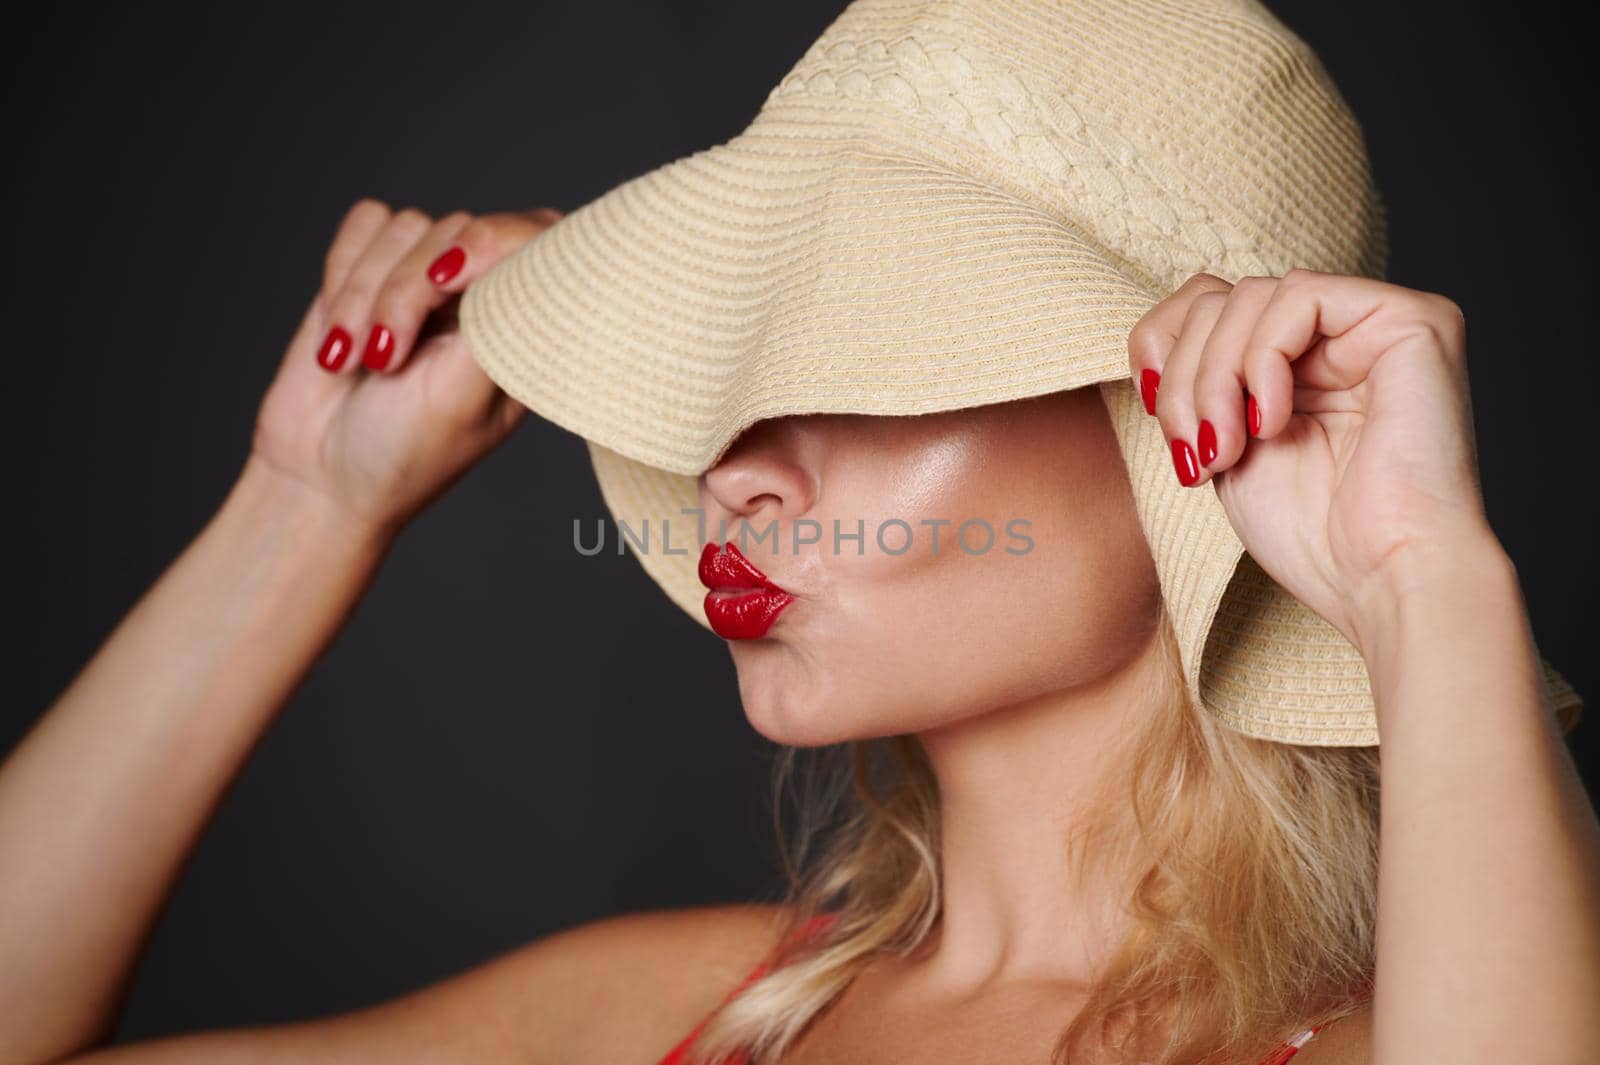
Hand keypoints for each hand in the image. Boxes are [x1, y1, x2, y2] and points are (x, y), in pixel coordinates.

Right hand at [249, 199, 562, 537]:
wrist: (320, 477)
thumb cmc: (406, 453)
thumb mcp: (465, 396)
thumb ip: (496, 319)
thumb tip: (515, 249)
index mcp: (524, 326)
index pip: (539, 237)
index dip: (492, 242)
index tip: (444, 284)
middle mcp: (482, 294)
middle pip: (456, 229)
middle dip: (404, 294)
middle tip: (384, 362)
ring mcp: (427, 279)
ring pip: (404, 227)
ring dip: (363, 295)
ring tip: (359, 361)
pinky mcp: (371, 269)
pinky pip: (365, 223)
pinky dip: (341, 273)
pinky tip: (339, 331)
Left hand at [1127, 268, 1504, 654]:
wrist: (1382, 579)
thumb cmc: (1313, 537)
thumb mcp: (1224, 448)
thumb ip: (1200, 386)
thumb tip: (1155, 344)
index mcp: (1299, 362)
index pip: (1208, 305)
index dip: (1163, 351)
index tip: (1158, 419)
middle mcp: (1341, 333)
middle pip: (1220, 298)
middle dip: (1185, 377)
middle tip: (1196, 450)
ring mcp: (1378, 322)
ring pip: (1251, 294)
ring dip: (1215, 376)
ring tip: (1228, 448)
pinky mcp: (1412, 318)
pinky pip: (1300, 294)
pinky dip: (1264, 357)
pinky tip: (1273, 422)